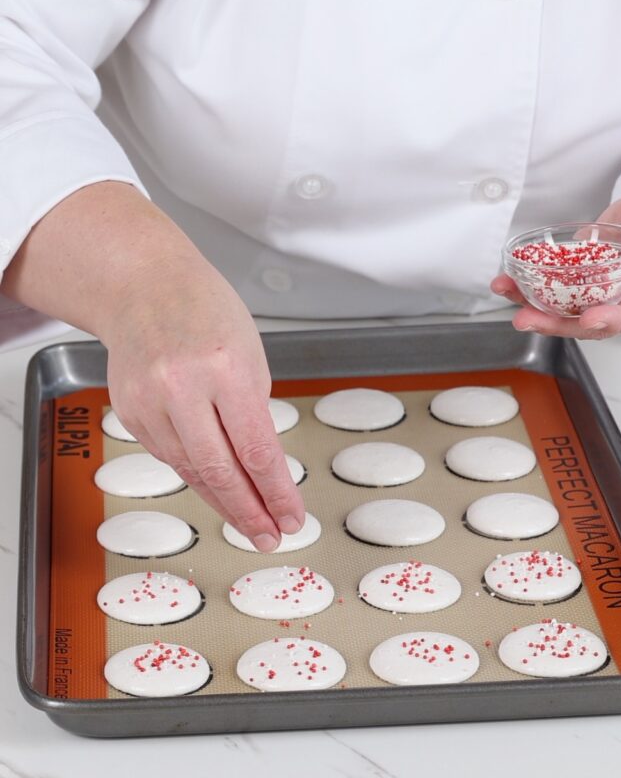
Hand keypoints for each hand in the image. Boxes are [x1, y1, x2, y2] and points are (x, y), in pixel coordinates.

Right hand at [102, 254, 304, 551]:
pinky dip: (194, 473)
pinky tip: (214, 486)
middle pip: (219, 470)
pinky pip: (168, 455)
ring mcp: (148, 402)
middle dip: (249, 511)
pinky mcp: (129, 412)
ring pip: (190, 470)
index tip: (292, 516)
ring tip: (248, 520)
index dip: (276, 492)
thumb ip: (253, 409)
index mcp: (224, 367)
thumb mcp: (249, 352)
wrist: (143, 286)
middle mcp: (181, 387)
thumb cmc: (204, 310)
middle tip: (270, 534)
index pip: (256, 449)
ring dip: (223, 501)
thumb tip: (262, 467)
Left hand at [491, 154, 620, 339]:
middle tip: (527, 320)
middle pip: (597, 323)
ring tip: (506, 292)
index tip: (589, 318)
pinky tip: (508, 279)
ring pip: (571, 310)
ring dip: (536, 307)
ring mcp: (609, 291)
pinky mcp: (587, 278)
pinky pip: (560, 287)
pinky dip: (533, 285)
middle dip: (559, 324)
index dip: (615, 321)